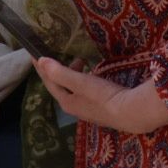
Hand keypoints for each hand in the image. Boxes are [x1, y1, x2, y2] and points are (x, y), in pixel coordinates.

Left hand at [34, 58, 167, 134]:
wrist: (132, 113)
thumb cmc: (103, 96)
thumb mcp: (81, 82)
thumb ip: (61, 72)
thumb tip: (41, 61)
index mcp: (67, 102)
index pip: (49, 82)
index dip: (42, 68)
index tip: (35, 54)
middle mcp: (75, 108)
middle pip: (61, 86)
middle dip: (59, 71)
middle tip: (64, 56)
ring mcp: (88, 109)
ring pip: (74, 89)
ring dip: (73, 74)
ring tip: (81, 62)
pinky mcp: (101, 108)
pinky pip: (85, 91)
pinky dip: (84, 80)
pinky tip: (94, 76)